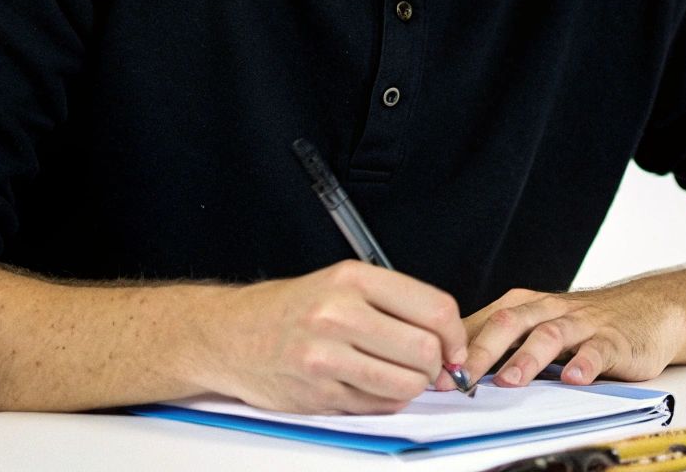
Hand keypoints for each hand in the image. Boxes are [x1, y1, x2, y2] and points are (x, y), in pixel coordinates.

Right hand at [195, 260, 469, 414]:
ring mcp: (326, 357)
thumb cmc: (292, 309)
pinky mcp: (318, 394)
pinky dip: (385, 401)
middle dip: (437, 365)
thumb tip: (449, 341)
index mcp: (353, 279)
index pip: (435, 308)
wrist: (230, 335)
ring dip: (413, 387)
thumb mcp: (342, 283)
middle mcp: (339, 315)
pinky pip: (377, 406)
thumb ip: (396, 305)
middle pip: (424, 350)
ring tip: (399, 376)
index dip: (455, 334)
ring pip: (405, 384)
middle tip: (430, 367)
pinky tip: (370, 385)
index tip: (455, 346)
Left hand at [458, 283, 685, 388]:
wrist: (650, 309)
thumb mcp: (539, 327)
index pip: (482, 324)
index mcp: (525, 308)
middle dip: (480, 352)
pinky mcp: (614, 340)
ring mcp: (583, 325)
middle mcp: (550, 311)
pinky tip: (574, 378)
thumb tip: (450, 373)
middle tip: (459, 378)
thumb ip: (502, 345)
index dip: (455, 349)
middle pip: (509, 324)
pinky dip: (585, 364)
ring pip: (549, 335)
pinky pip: (597, 350)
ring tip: (510, 380)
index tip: (432, 375)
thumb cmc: (586, 324)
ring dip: (527, 358)